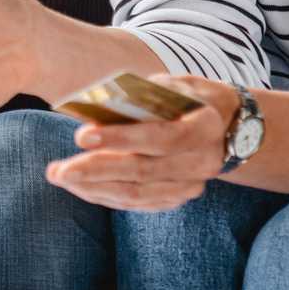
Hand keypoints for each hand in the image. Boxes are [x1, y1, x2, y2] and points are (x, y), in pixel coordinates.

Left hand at [45, 75, 233, 211]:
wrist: (231, 128)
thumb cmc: (192, 98)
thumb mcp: (177, 85)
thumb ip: (146, 93)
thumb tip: (101, 100)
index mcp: (204, 128)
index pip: (161, 137)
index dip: (120, 138)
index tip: (81, 135)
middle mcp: (200, 162)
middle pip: (142, 172)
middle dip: (94, 171)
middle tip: (56, 170)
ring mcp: (190, 185)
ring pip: (137, 194)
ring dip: (93, 188)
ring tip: (59, 176)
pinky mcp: (177, 198)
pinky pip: (137, 203)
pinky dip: (105, 195)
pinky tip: (79, 186)